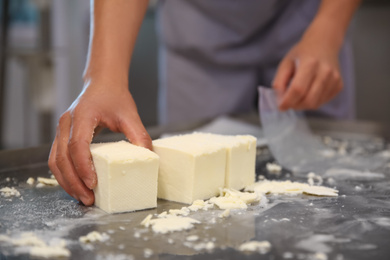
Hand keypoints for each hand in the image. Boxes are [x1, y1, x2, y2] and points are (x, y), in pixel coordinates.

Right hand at [48, 80, 151, 204]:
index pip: (77, 145)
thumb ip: (139, 135)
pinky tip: (76, 185)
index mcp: (82, 116)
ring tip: (82, 197)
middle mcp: (66, 123)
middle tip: (88, 199)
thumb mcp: (130, 115)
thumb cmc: (115, 97)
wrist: (102, 84)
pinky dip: (64, 175)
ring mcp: (60, 129)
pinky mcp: (61, 136)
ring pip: (55, 161)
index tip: (93, 183)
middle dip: (74, 182)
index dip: (83, 167)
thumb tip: (149, 158)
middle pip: (62, 158)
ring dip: (66, 182)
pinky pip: (56, 159)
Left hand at [272, 32, 342, 110]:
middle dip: (295, 105)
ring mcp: (335, 79)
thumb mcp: (286, 63)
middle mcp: (325, 71)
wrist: (324, 43)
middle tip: (288, 102)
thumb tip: (279, 100)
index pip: (298, 89)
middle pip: (308, 100)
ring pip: (316, 104)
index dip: (288, 101)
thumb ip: (279, 81)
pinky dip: (313, 102)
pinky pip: (323, 101)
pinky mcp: (339, 85)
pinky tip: (309, 92)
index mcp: (310, 63)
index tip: (281, 106)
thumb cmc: (302, 54)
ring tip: (297, 96)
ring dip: (303, 105)